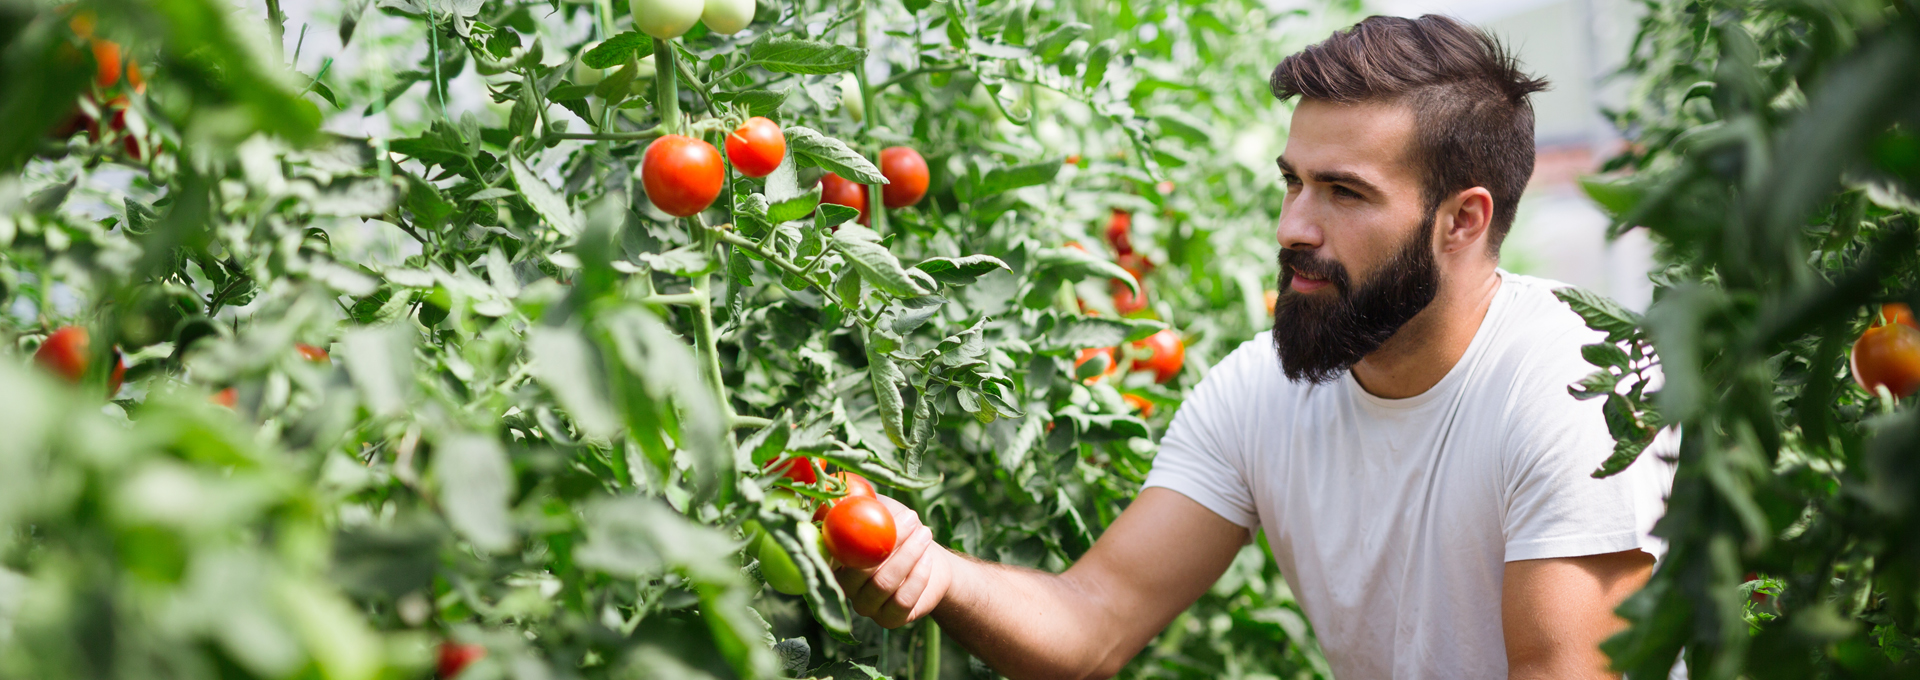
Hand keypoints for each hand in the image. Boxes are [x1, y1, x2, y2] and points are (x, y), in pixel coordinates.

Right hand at [833, 494, 954, 628]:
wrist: (930, 556)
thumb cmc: (897, 527)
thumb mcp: (878, 507)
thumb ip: (855, 499)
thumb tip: (835, 486)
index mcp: (833, 561)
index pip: (830, 554)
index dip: (848, 536)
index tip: (872, 512)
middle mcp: (843, 588)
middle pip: (858, 571)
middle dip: (889, 542)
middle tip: (912, 517)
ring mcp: (865, 607)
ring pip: (882, 585)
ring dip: (908, 555)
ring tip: (925, 532)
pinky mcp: (889, 620)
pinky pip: (902, 601)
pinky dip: (918, 577)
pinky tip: (928, 558)